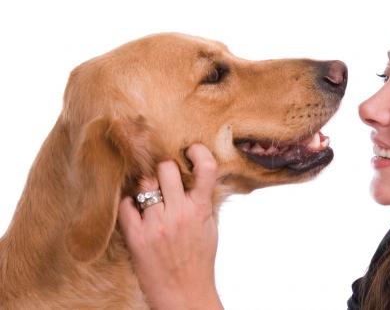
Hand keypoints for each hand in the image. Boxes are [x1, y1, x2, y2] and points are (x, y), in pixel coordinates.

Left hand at [118, 144, 223, 309]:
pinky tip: (135, 209)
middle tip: (165, 178)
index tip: (191, 150)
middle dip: (165, 170)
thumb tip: (195, 174)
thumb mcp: (210, 227)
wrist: (184, 293)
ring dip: (147, 186)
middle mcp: (179, 214)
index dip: (198, 152)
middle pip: (166, 168)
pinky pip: (125, 205)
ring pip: (144, 184)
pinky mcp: (137, 237)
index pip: (206, 168)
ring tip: (150, 195)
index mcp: (201, 209)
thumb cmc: (199, 260)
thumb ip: (203, 200)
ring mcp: (156, 225)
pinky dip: (129, 203)